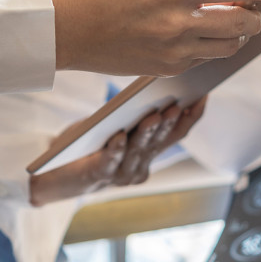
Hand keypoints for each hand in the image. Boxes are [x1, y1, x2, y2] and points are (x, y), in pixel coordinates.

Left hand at [29, 98, 205, 205]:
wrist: (58, 174)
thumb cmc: (90, 145)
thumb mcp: (119, 125)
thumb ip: (139, 116)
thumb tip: (159, 86)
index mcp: (149, 154)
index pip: (178, 134)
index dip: (192, 116)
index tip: (203, 94)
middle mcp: (141, 166)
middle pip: (160, 142)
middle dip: (170, 122)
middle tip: (179, 103)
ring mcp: (122, 174)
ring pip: (139, 151)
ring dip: (148, 133)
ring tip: (154, 115)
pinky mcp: (99, 175)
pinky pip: (110, 161)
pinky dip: (116, 149)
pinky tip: (119, 135)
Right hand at [50, 0, 260, 76]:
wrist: (69, 30)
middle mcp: (179, 24)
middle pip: (241, 24)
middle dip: (256, 16)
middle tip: (254, 9)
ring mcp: (174, 51)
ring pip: (228, 46)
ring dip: (238, 34)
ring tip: (232, 23)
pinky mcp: (167, 69)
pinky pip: (203, 58)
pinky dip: (209, 46)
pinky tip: (200, 35)